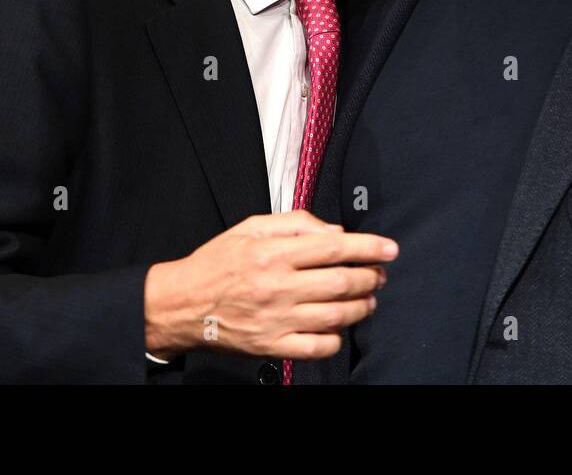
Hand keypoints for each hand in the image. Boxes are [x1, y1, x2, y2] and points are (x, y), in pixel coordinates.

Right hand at [144, 210, 396, 359]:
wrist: (182, 304)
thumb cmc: (217, 262)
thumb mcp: (251, 227)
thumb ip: (295, 224)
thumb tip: (335, 232)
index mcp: (273, 253)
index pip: (334, 248)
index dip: (368, 247)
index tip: (389, 249)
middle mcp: (277, 287)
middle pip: (341, 282)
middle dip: (370, 276)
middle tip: (379, 274)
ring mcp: (276, 320)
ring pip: (336, 315)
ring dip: (361, 306)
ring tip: (368, 299)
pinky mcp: (272, 346)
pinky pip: (317, 347)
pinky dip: (337, 338)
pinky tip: (341, 326)